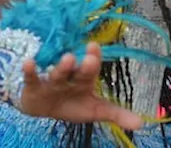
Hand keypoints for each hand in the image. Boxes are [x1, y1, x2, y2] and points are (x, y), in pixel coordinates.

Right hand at [19, 43, 142, 131]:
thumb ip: (116, 115)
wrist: (41, 106)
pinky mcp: (34, 86)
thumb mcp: (94, 110)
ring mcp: (51, 81)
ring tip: (68, 58)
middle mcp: (70, 77)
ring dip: (62, 67)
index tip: (96, 46)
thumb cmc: (71, 104)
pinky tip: (29, 63)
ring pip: (58, 74)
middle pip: (78, 71)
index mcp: (85, 80)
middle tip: (90, 57)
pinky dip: (29, 70)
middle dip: (84, 65)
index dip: (95, 58)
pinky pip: (31, 78)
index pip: (92, 68)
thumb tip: (142, 123)